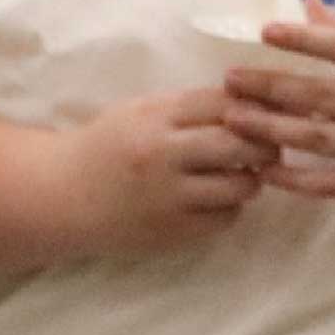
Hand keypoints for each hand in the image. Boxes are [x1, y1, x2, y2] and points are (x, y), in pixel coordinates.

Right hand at [51, 87, 268, 255]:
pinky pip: (225, 218)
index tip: (265, 111)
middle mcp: (162, 154)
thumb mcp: (139, 112)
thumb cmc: (108, 146)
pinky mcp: (172, 231)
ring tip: (244, 172)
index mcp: (154, 117)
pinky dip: (231, 207)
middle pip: (238, 143)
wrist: (65, 195)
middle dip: (264, 143)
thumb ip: (187, 108)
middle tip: (270, 145)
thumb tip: (250, 102)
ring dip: (251, 178)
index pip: (221, 103)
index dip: (252, 105)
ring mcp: (168, 196)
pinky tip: (219, 198)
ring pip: (239, 185)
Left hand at [219, 11, 334, 200]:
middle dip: (272, 88)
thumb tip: (308, 5)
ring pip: (323, 140)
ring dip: (274, 130)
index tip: (265, 30)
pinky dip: (301, 182)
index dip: (306, 39)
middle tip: (229, 81)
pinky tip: (268, 172)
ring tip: (234, 120)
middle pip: (324, 96)